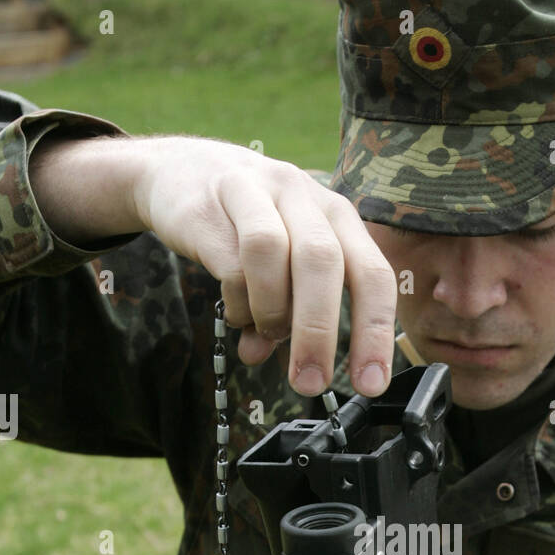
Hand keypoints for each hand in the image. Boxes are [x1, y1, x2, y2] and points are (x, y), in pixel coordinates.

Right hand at [130, 138, 397, 394]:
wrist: (177, 171)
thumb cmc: (248, 224)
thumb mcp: (287, 262)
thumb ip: (291, 311)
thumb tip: (282, 364)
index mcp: (337, 215)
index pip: (373, 273)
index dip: (376, 332)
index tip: (370, 383)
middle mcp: (303, 196)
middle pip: (324, 263)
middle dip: (319, 332)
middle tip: (309, 383)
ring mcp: (256, 193)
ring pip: (275, 255)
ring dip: (273, 313)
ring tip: (265, 336)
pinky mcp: (210, 206)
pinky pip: (230, 264)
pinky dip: (239, 304)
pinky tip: (237, 316)